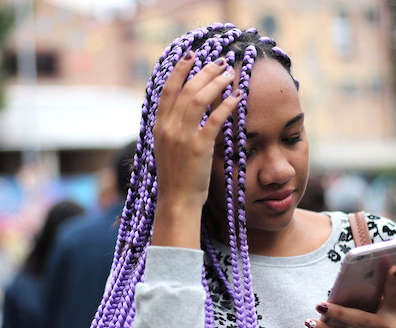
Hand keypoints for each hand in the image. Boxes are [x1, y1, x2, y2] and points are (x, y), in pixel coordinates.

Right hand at [151, 53, 241, 247]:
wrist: (176, 202)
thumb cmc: (175, 178)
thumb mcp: (167, 150)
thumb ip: (172, 129)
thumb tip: (184, 111)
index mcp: (158, 127)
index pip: (166, 90)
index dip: (179, 70)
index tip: (191, 57)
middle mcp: (168, 128)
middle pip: (186, 89)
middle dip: (204, 71)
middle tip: (220, 62)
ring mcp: (182, 137)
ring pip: (199, 98)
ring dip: (216, 82)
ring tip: (230, 74)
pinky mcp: (199, 147)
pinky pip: (215, 118)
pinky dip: (227, 104)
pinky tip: (237, 97)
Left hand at [303, 265, 395, 327]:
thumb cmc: (378, 323)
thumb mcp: (382, 310)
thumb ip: (372, 296)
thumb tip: (352, 275)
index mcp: (392, 313)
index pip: (393, 296)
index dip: (392, 283)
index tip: (391, 268)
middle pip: (360, 320)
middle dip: (338, 313)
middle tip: (318, 305)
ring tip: (309, 321)